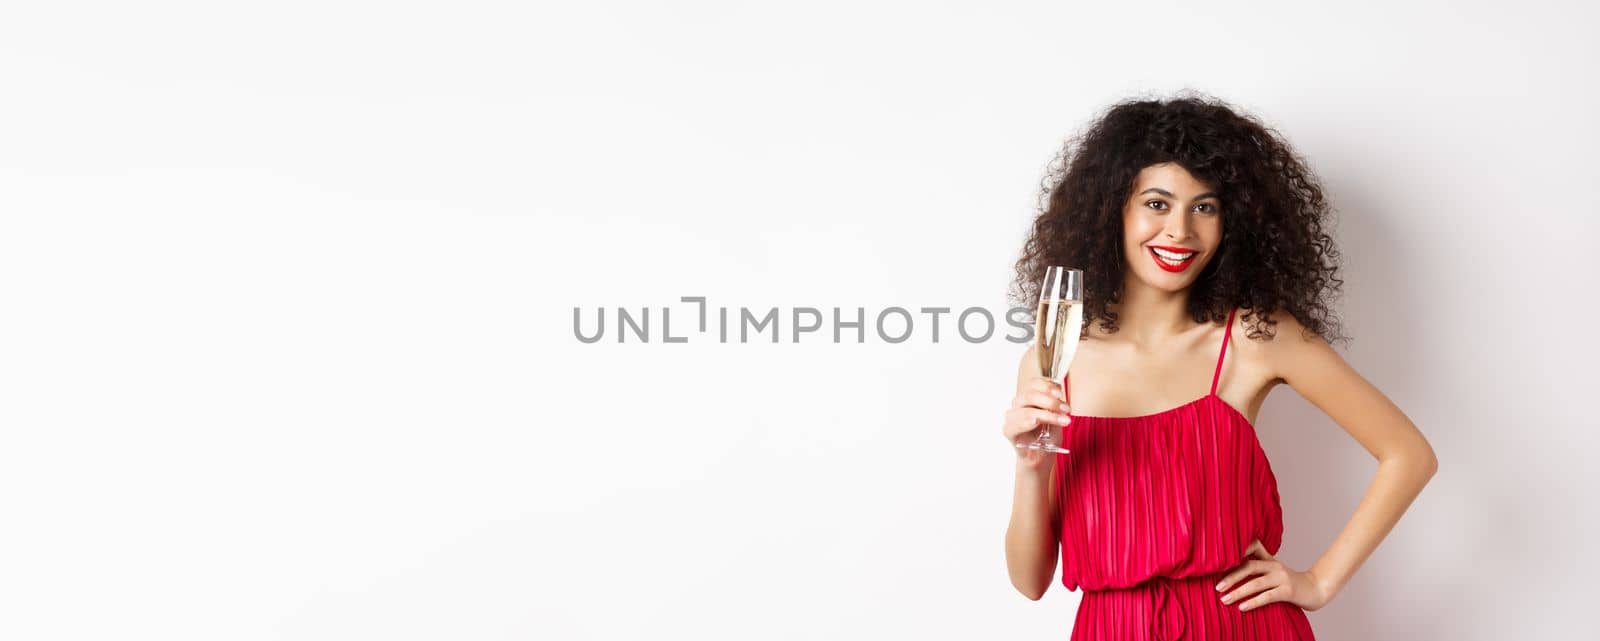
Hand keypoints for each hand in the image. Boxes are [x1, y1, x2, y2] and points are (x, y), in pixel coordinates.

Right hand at [1001, 376, 1070, 470]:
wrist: (1042, 456)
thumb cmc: (1047, 435)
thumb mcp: (1056, 415)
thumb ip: (1055, 402)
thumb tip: (1059, 388)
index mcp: (1029, 397)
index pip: (1033, 384)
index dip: (1047, 386)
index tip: (1061, 394)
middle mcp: (1018, 404)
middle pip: (1030, 395)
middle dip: (1051, 402)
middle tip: (1067, 410)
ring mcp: (1011, 417)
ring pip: (1027, 410)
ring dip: (1047, 415)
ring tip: (1063, 421)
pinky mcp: (1008, 431)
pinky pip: (1016, 425)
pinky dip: (1028, 422)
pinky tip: (1037, 423)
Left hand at [1215, 539, 1332, 612]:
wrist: (1316, 590)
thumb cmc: (1289, 582)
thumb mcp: (1274, 569)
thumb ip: (1259, 562)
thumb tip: (1237, 561)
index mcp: (1269, 560)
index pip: (1250, 551)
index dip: (1235, 554)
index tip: (1217, 563)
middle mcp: (1274, 566)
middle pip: (1248, 567)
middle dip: (1230, 577)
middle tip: (1217, 588)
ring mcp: (1282, 578)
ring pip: (1256, 583)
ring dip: (1238, 592)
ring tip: (1225, 600)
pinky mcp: (1288, 591)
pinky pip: (1267, 597)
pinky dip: (1253, 602)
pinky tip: (1242, 607)